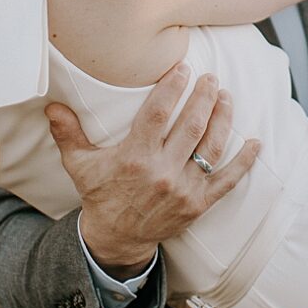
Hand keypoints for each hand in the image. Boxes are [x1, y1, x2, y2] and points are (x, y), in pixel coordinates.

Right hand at [46, 64, 261, 273]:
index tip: (183, 69)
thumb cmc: (100, 194)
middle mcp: (162, 171)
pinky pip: (227, 181)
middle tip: (211, 77)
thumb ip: (68, 133)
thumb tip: (51, 104)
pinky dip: (244, 162)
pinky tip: (255, 142)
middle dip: (204, 97)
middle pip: (191, 126)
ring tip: (227, 97)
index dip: (173, 88)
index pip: (159, 114)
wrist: (117, 238)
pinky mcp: (198, 204)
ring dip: (223, 119)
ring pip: (211, 147)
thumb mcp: (79, 164)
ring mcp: (183, 189)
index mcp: (134, 157)